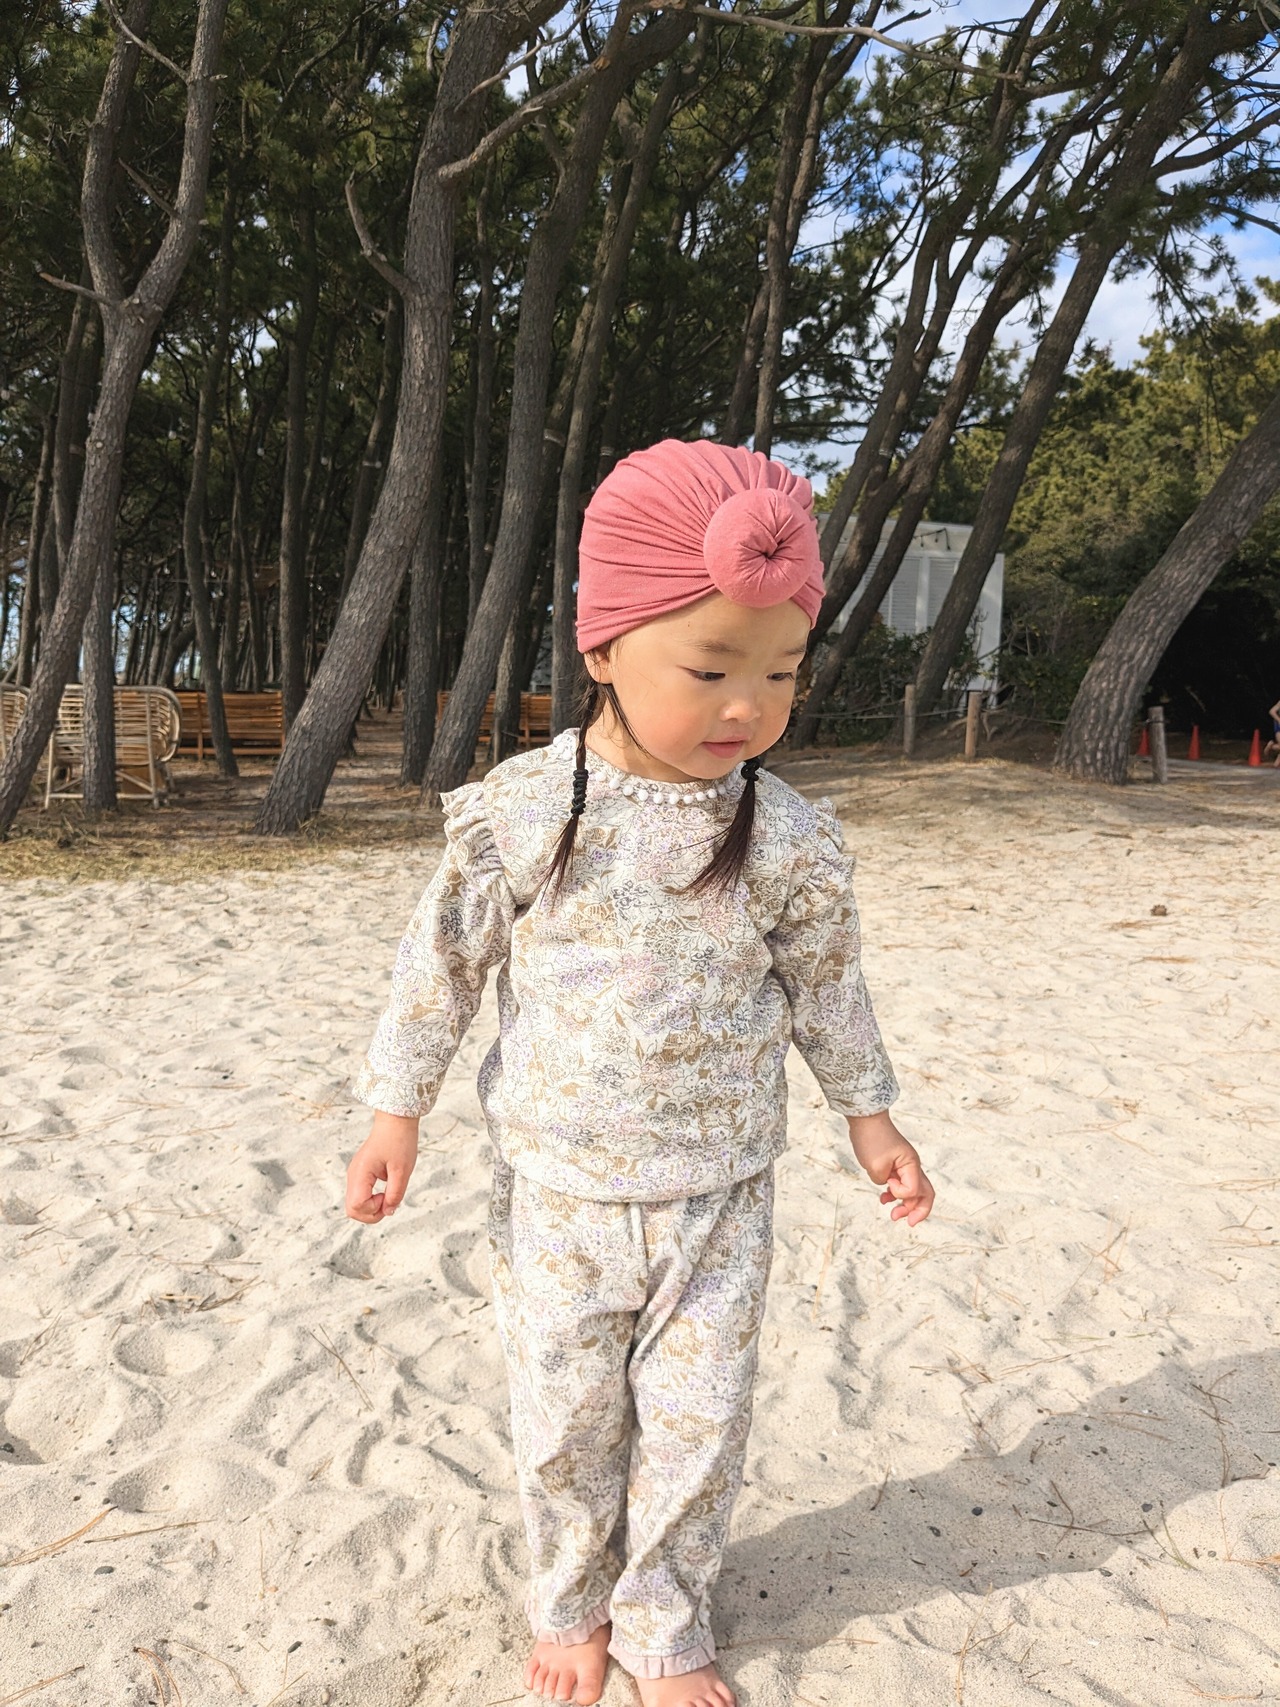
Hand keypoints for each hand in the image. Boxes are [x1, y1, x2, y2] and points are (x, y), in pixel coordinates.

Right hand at [345, 1111, 420, 1223]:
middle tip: (389, 1202)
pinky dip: (372, 1199)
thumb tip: (388, 1212)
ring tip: (388, 1195)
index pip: (356, 1206)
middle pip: (352, 1209)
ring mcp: (355, 1174)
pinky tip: (386, 1191)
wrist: (396, 1121)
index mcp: (360, 1173)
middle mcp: (353, 1175)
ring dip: (372, 1207)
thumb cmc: (399, 1140)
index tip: (388, 1196)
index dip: (373, 1209)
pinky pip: (361, 1195)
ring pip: (355, 1204)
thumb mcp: (402, 1170)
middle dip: (371, 1214)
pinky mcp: (361, 1174)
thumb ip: (395, 1194)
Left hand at [846, 1109, 934, 1226]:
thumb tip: (888, 1186)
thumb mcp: (876, 1165)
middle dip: (918, 1211)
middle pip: (925, 1194)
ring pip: (914, 1191)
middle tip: (907, 1222)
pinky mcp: (896, 1166)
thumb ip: (884, 1182)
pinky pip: (902, 1185)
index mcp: (912, 1164)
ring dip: (906, 1205)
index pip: (914, 1190)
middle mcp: (912, 1166)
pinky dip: (895, 1195)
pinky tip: (884, 1199)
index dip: (900, 1194)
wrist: (865, 1119)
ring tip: (893, 1215)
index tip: (887, 1182)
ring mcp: (906, 1166)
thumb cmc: (871, 1138)